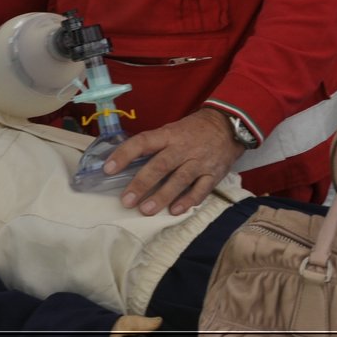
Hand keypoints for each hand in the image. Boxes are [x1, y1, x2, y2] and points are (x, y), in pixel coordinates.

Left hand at [103, 108, 244, 216]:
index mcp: (168, 135)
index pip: (142, 142)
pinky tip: (174, 211)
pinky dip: (187, 201)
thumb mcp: (171, 130)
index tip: (108, 169)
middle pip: (160, 165)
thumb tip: (126, 163)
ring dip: (162, 196)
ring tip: (145, 210)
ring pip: (179, 180)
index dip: (124, 154)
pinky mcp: (214, 174)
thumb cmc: (192, 130)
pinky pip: (200, 190)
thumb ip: (154, 145)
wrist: (228, 126)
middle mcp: (183, 148)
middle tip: (127, 200)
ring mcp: (199, 162)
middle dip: (142, 183)